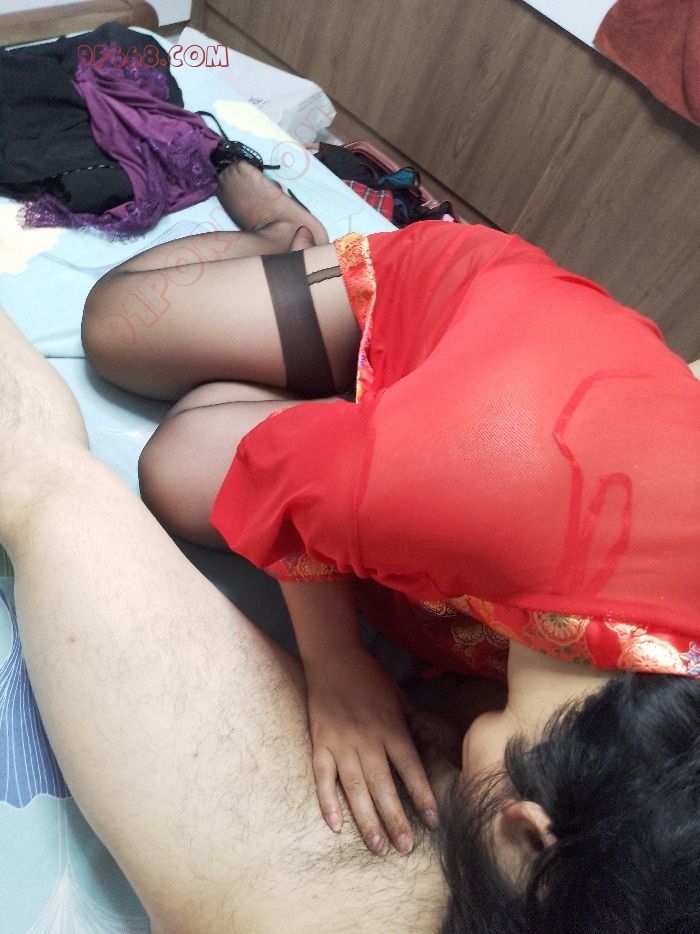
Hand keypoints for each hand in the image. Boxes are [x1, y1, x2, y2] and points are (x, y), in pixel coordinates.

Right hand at [304, 646, 438, 854]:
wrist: (332, 656)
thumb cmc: (369, 676)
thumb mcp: (398, 696)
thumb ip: (410, 723)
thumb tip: (429, 745)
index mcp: (390, 727)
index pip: (410, 767)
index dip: (422, 795)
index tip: (432, 820)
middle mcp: (367, 739)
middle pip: (384, 785)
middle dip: (396, 818)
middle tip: (405, 847)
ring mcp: (341, 743)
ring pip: (355, 788)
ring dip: (367, 820)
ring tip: (378, 846)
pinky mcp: (320, 744)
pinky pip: (323, 778)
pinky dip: (328, 802)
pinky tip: (336, 825)